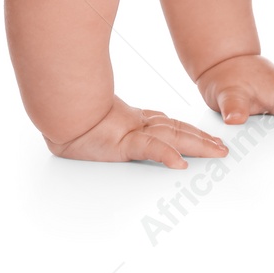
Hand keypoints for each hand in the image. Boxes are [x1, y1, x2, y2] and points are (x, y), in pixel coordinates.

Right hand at [45, 95, 228, 167]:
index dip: (184, 130)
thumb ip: (101, 122)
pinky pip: (149, 148)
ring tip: (216, 152)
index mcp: (125, 120)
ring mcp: (129, 129)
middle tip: (222, 148)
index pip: (161, 124)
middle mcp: (132, 123)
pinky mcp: (122, 139)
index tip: (202, 136)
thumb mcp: (86, 122)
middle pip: (174, 129)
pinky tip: (180, 163)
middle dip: (200, 139)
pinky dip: (165, 154)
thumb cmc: (63, 111)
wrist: (51, 108)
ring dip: (196, 145)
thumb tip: (99, 123)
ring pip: (171, 136)